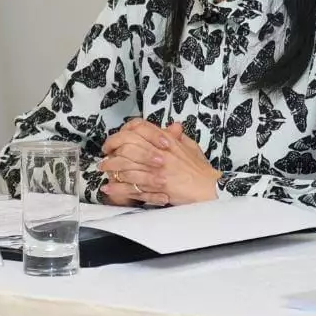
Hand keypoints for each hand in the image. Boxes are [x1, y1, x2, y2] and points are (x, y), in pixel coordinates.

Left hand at [98, 119, 220, 205]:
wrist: (211, 189)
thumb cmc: (201, 170)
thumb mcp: (190, 147)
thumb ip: (178, 137)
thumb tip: (172, 127)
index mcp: (166, 140)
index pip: (138, 129)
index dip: (122, 134)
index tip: (114, 141)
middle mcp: (160, 153)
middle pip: (127, 145)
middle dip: (112, 150)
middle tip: (105, 156)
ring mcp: (158, 169)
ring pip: (127, 165)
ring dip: (111, 168)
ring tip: (104, 171)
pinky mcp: (158, 186)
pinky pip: (132, 185)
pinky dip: (118, 188)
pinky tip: (109, 188)